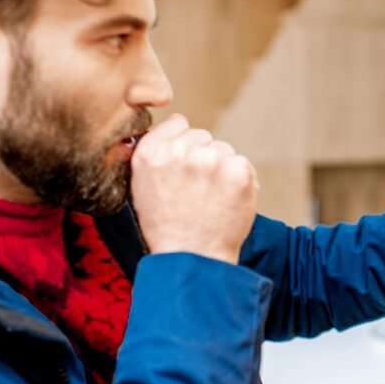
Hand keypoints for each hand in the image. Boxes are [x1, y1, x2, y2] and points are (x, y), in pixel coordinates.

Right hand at [130, 114, 258, 264]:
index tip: (183, 164)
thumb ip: (154, 153)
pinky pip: (242, 165)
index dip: (182, 143)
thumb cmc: (167, 228)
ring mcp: (210, 160)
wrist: (193, 260)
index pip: (177, 123)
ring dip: (221, 169)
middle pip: (202, 137)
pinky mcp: (238, 172)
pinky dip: (240, 182)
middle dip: (202, 157)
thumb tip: (175, 125)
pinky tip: (226, 202)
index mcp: (151, 153)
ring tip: (211, 200)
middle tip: (197, 190)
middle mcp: (179, 152)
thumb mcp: (142, 187)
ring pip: (223, 150)